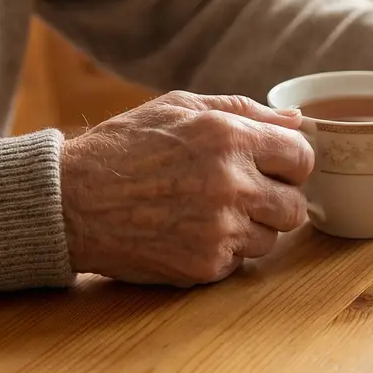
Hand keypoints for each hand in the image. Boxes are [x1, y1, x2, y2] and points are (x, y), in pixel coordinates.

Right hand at [59, 91, 313, 286]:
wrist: (69, 200)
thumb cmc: (123, 147)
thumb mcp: (179, 107)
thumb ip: (243, 110)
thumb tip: (296, 119)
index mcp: (229, 137)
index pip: (302, 158)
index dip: (291, 163)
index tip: (274, 166)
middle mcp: (231, 184)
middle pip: (296, 207)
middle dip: (277, 201)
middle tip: (246, 194)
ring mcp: (219, 230)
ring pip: (269, 239)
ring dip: (248, 228)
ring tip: (208, 211)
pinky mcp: (203, 265)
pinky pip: (237, 262)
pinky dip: (220, 251)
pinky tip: (188, 231)